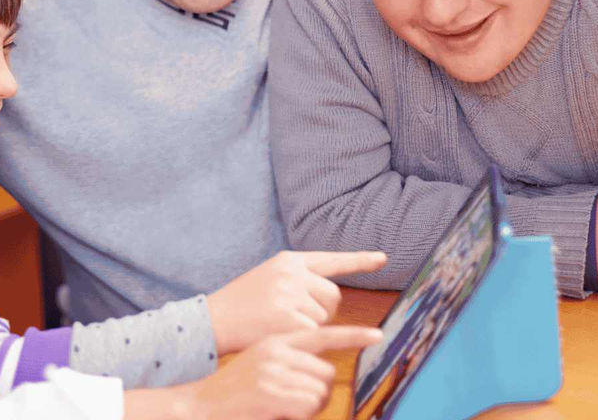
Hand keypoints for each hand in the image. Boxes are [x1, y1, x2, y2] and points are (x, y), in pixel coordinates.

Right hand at [174, 326, 382, 419]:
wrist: (202, 405)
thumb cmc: (236, 389)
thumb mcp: (262, 361)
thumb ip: (291, 358)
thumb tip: (325, 372)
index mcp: (277, 339)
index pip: (323, 334)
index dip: (353, 336)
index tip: (378, 335)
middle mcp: (277, 351)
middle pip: (327, 372)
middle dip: (319, 391)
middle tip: (295, 402)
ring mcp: (274, 372)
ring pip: (320, 391)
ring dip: (310, 407)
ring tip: (284, 407)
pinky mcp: (272, 393)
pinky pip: (309, 406)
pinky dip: (302, 415)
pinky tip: (280, 413)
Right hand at [207, 250, 386, 353]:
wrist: (213, 320)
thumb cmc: (242, 304)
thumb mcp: (268, 279)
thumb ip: (297, 280)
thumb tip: (329, 296)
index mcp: (288, 260)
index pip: (331, 259)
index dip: (359, 260)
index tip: (383, 258)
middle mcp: (292, 272)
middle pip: (333, 295)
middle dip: (325, 311)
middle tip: (298, 318)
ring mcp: (290, 294)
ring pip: (326, 316)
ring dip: (312, 325)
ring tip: (282, 323)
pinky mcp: (289, 317)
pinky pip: (314, 332)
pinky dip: (303, 338)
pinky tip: (281, 333)